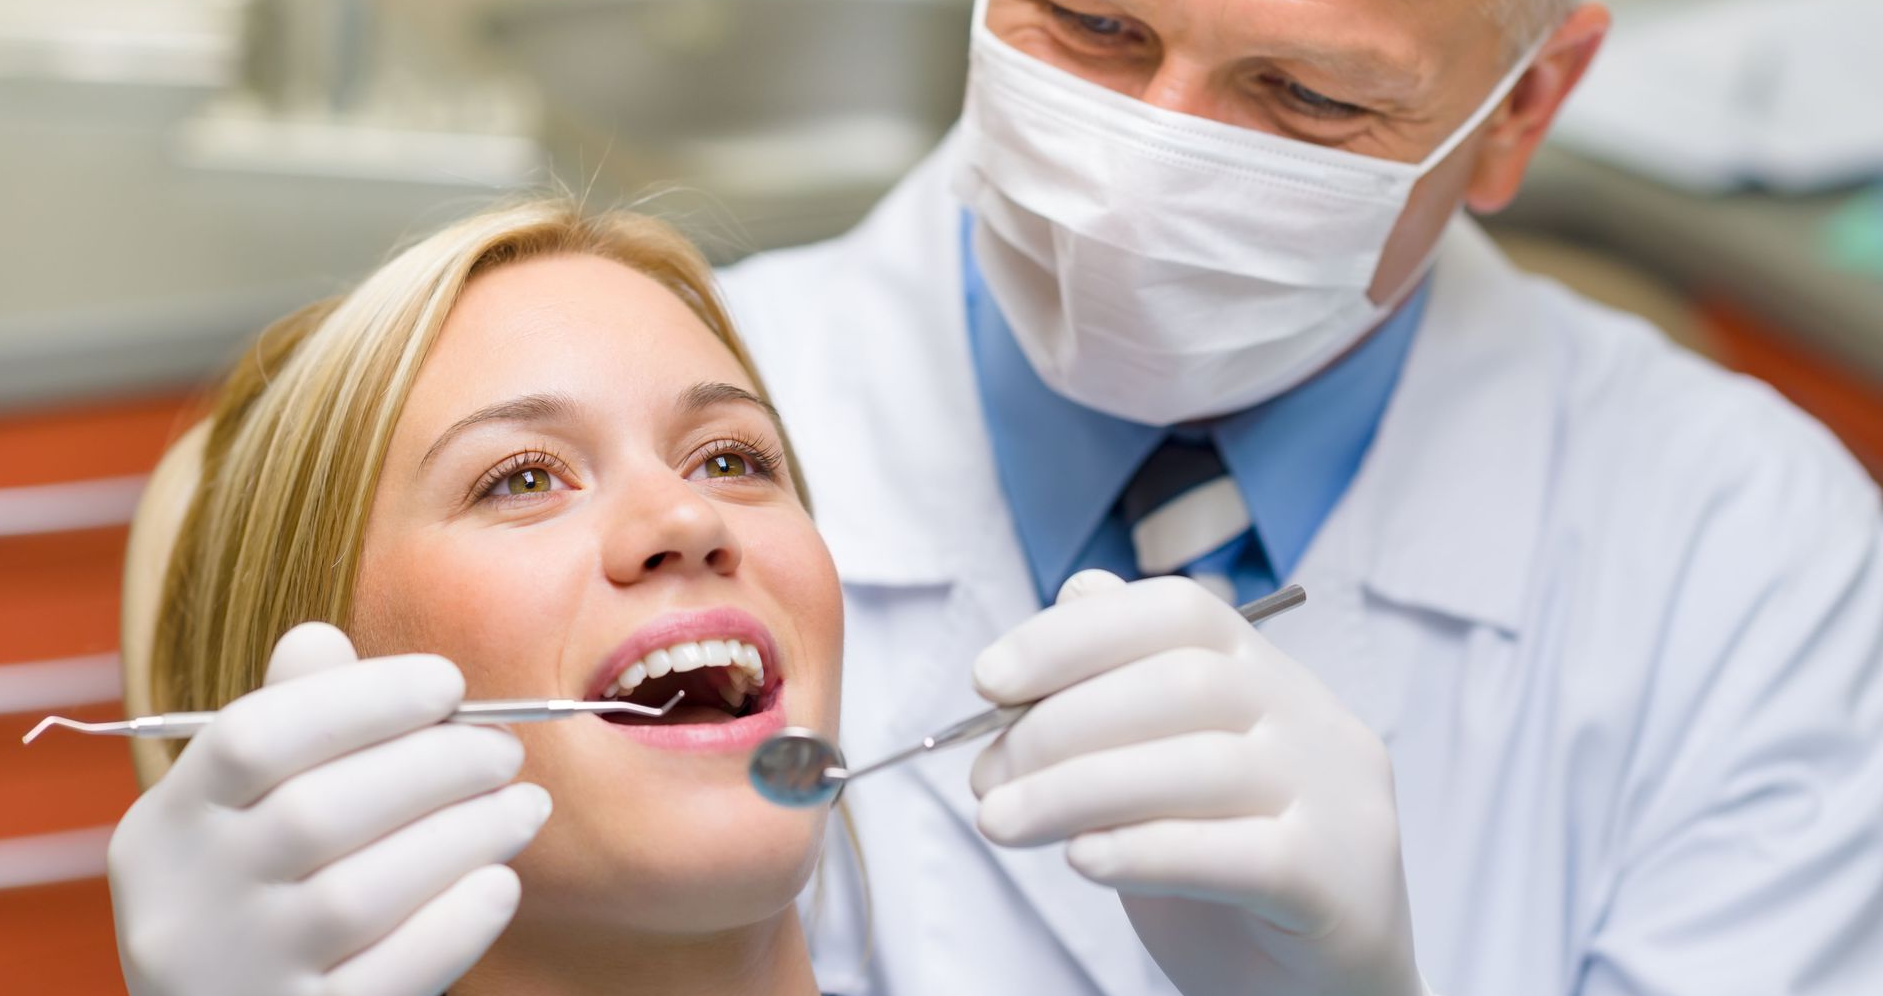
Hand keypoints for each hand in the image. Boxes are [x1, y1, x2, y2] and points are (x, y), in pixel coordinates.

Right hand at [110, 623, 550, 995]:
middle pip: (316, 813)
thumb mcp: (246, 821)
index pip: (252, 737)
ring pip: (358, 894)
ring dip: (463, 836)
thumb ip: (287, 732)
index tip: (449, 682)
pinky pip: (393, 974)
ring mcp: (234, 976)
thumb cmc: (265, 904)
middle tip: (504, 751)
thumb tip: (321, 638)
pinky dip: (456, 920)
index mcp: (165, 828)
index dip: (361, 699)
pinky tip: (499, 884)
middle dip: (433, 766)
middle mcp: (183, 904)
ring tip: (524, 808)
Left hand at [971, 571, 1424, 995]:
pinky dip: (1143, 850)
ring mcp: (1335, 798)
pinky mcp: (1336, 879)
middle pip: (1182, 683)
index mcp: (1269, 678)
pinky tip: (1081, 861)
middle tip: (983, 778)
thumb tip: (1074, 595)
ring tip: (1001, 821)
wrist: (1317, 992)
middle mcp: (1312, 721)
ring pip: (1199, 766)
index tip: (987, 682)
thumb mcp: (1165, 776)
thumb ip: (1128, 697)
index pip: (1179, 612)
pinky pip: (1235, 854)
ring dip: (1076, 789)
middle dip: (1059, 724)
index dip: (1074, 635)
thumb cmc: (1229, 880)